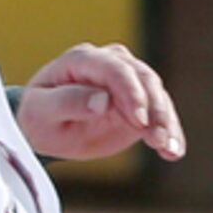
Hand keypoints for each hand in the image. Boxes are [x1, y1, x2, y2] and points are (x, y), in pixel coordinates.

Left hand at [18, 43, 184, 161]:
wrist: (44, 129)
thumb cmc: (38, 117)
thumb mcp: (41, 112)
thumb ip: (67, 101)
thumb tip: (102, 100)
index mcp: (82, 60)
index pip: (115, 69)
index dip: (131, 92)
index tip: (139, 121)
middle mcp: (109, 64)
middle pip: (143, 78)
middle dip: (155, 109)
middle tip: (159, 140)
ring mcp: (127, 81)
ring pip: (157, 95)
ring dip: (167, 122)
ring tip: (170, 150)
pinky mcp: (139, 103)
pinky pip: (160, 114)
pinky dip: (170, 132)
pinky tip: (174, 151)